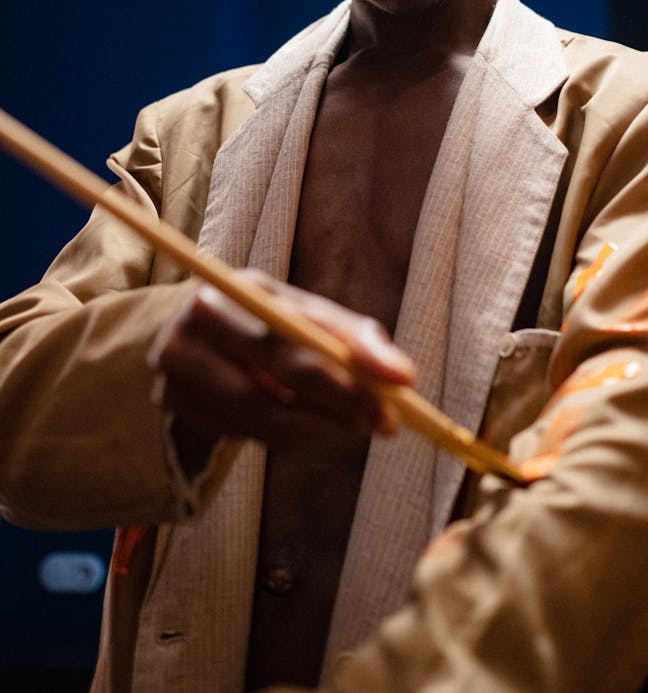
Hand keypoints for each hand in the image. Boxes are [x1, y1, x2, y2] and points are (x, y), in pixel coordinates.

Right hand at [148, 271, 415, 452]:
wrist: (194, 338)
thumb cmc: (270, 328)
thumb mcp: (310, 319)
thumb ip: (355, 339)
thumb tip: (404, 379)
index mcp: (246, 285)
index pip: (307, 326)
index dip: (353, 358)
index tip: (402, 388)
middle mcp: (204, 316)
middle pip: (279, 369)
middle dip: (340, 400)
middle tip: (383, 423)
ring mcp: (177, 359)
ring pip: (258, 412)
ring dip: (314, 428)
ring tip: (349, 429)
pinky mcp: (168, 399)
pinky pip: (238, 431)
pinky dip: (280, 437)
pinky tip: (304, 429)